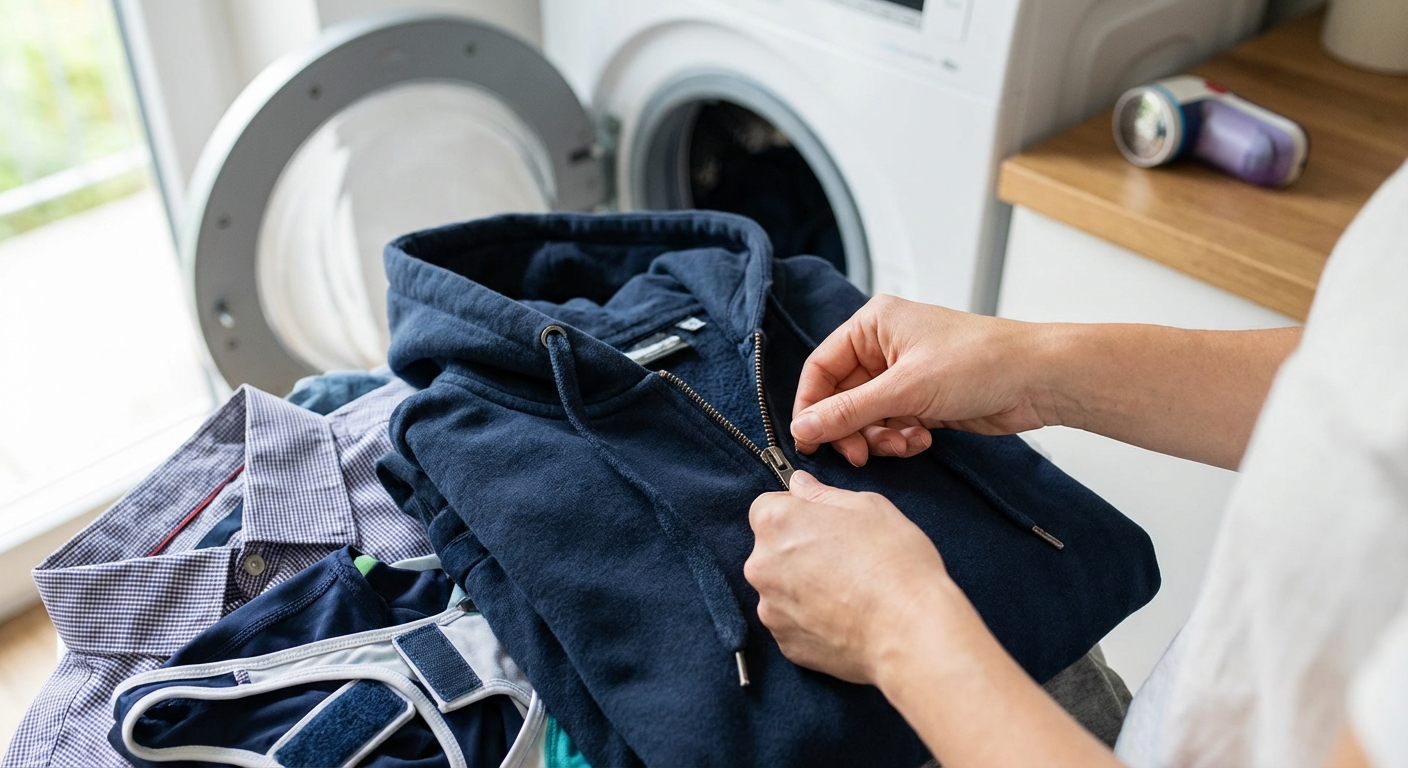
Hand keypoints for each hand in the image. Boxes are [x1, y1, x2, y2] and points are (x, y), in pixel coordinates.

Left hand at [744, 471, 953, 683]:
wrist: (909, 631)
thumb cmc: (894, 563)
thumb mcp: (867, 507)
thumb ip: (823, 494)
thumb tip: (800, 486)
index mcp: (776, 523)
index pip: (766, 508)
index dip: (796, 513)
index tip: (821, 524)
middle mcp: (761, 565)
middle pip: (771, 551)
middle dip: (797, 551)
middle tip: (842, 559)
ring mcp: (770, 608)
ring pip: (781, 589)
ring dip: (802, 587)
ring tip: (847, 591)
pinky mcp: (785, 642)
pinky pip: (792, 622)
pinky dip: (811, 619)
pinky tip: (844, 616)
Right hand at [791, 295, 1060, 465]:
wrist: (1038, 379)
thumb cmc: (981, 361)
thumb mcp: (906, 388)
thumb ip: (848, 411)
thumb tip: (803, 427)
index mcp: (873, 325)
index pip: (821, 368)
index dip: (810, 406)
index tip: (809, 441)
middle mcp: (884, 347)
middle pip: (841, 397)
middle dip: (852, 429)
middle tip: (861, 454)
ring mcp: (904, 375)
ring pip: (867, 417)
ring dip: (880, 437)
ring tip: (906, 442)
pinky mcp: (922, 399)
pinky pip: (892, 426)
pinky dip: (902, 438)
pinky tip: (925, 439)